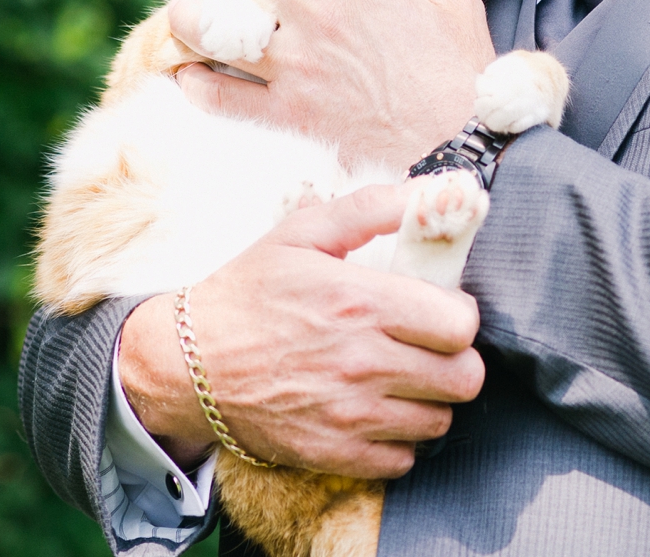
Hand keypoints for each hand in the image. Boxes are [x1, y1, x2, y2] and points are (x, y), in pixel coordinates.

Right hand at [118, 185, 484, 476]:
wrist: (186, 363)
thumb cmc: (248, 292)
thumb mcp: (304, 233)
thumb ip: (375, 207)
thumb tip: (441, 188)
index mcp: (363, 302)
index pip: (462, 325)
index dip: (458, 316)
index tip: (438, 311)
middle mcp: (364, 363)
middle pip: (464, 378)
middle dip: (455, 359)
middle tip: (428, 348)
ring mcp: (350, 416)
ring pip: (439, 420)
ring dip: (430, 400)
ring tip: (403, 379)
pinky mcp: (333, 455)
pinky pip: (403, 461)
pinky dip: (399, 441)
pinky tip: (377, 413)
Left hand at [170, 0, 494, 169]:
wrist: (458, 150)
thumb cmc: (463, 75)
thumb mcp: (453, 2)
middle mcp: (318, 17)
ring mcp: (295, 67)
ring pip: (213, 24)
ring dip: (198, 16)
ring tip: (199, 19)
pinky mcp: (285, 114)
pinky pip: (216, 93)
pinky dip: (197, 81)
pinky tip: (195, 74)